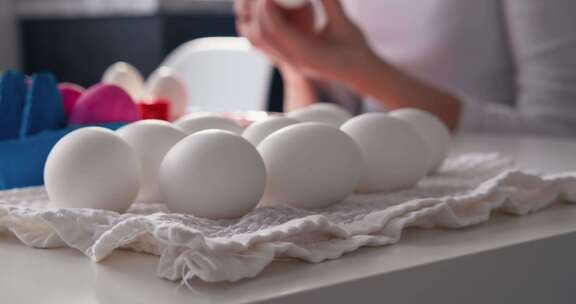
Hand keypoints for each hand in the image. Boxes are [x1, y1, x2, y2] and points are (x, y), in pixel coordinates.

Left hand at [237, 0, 375, 82]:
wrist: (360, 72)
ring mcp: (292, 62)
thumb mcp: (345, 23)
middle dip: (260, 10)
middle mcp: (295, 61)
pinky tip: (274, 8)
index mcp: (308, 55)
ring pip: (264, 40)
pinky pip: (271, 41)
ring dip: (261, 18)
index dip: (268, 6)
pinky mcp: (291, 59)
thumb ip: (331, 3)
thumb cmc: (357, 49)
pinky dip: (268, 24)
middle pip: (264, 35)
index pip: (277, 29)